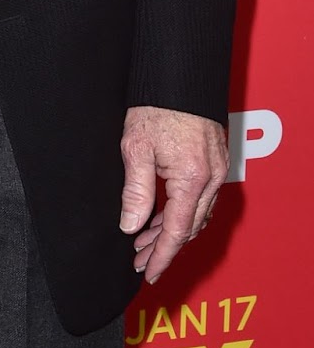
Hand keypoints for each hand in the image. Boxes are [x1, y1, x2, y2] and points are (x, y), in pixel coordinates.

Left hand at [120, 105, 227, 282]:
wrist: (178, 74)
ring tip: (143, 240)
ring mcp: (217, 170)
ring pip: (196, 214)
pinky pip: (201, 198)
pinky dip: (182, 211)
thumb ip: (136, 191)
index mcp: (193, 179)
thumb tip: (129, 226)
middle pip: (189, 227)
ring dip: (172, 230)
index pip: (177, 232)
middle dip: (163, 247)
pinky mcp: (216, 161)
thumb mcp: (136, 148)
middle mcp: (212, 178)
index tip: (148, 274)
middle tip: (138, 260)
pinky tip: (162, 214)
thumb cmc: (155, 106)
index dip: (161, 256)